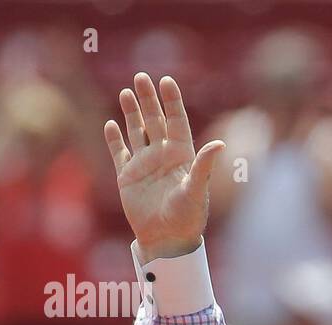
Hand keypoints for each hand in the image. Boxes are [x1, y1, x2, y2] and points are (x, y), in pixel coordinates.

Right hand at [103, 73, 224, 262]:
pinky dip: (114, 139)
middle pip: (155, 120)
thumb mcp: (197, 190)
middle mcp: (163, 156)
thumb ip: (204, 166)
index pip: (177, 121)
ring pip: (137, 131)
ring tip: (126, 92)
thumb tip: (220, 144)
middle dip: (149, 99)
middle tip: (141, 77)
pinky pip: (119, 152)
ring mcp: (144, 165)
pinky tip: (111, 124)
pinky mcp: (127, 176)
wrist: (166, 240)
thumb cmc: (187, 218)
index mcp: (182, 156)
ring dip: (131, 113)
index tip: (167, 81)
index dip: (172, 101)